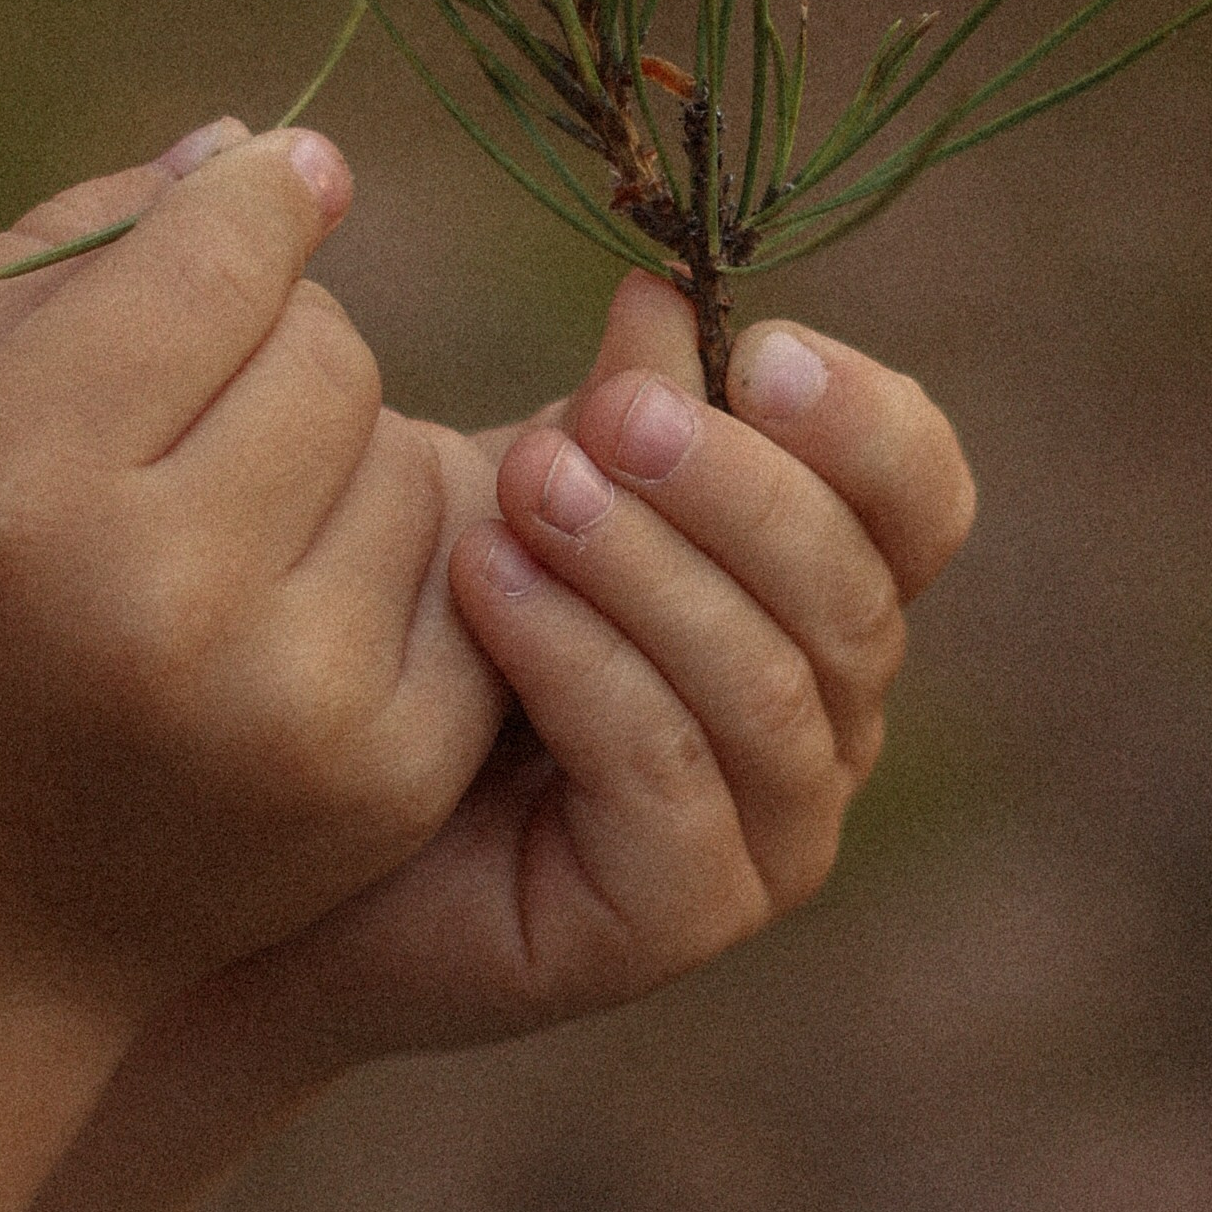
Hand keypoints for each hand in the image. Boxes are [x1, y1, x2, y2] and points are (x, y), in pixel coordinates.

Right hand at [0, 126, 506, 1028]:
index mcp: (15, 487)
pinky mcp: (386, 774)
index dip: (259, 203)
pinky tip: (300, 603)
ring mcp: (291, 700)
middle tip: (209, 405)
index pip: (217, 261)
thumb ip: (55, 251)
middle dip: (282, 346)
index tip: (276, 190)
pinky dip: (395, 565)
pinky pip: (461, 575)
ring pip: (408, 454)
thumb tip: (252, 150)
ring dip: (344, 458)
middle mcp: (159, 596)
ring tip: (243, 521)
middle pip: (330, 350)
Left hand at [200, 272, 975, 1070]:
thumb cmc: (423, 644)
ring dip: (645, 567)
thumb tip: (661, 294)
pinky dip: (582, 664)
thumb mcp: (525, 495)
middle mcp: (826, 722)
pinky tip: (485, 584)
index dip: (865, 425)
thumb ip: (613, 411)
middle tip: (606, 412)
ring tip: (527, 486)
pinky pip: (666, 775)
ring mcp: (771, 836)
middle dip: (729, 486)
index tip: (756, 349)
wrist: (291, 817)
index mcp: (821, 600)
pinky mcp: (684, 917)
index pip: (920, 503)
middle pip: (851, 590)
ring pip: (764, 683)